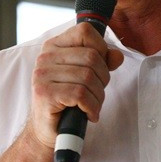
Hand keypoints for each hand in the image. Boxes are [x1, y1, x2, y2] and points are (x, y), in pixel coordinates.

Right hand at [29, 22, 123, 147]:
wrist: (48, 129)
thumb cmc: (68, 99)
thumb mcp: (87, 75)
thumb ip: (103, 61)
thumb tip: (117, 56)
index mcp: (55, 45)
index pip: (85, 32)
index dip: (101, 48)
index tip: (100, 67)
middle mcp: (46, 56)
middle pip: (92, 57)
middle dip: (103, 78)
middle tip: (97, 93)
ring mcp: (42, 74)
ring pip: (88, 77)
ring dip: (98, 96)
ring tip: (93, 105)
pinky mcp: (44, 93)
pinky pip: (81, 94)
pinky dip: (92, 107)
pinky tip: (89, 114)